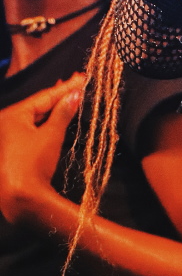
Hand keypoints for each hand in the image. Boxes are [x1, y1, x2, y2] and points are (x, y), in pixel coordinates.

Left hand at [0, 75, 84, 224]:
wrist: (20, 196)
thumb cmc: (34, 163)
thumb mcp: (51, 136)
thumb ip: (63, 113)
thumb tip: (75, 94)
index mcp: (12, 114)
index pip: (43, 96)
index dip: (65, 88)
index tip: (81, 78)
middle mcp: (6, 122)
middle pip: (38, 105)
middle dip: (59, 95)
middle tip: (78, 83)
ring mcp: (8, 136)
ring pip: (35, 117)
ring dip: (53, 108)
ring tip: (70, 95)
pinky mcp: (13, 148)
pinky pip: (32, 128)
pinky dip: (46, 121)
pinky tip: (56, 116)